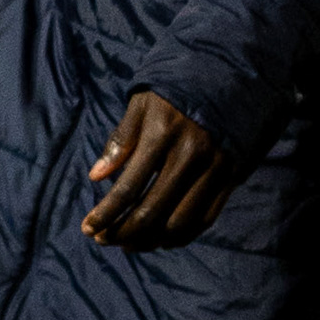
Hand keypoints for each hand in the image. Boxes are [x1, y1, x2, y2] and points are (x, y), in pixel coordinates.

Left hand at [81, 93, 229, 249]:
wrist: (231, 76)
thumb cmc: (176, 90)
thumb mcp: (143, 103)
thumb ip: (120, 140)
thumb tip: (96, 177)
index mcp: (162, 134)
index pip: (128, 187)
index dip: (105, 213)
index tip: (87, 228)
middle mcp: (190, 155)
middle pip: (152, 212)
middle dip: (122, 232)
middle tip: (104, 240)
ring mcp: (214, 169)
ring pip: (179, 223)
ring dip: (150, 241)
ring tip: (128, 243)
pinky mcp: (232, 178)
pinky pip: (204, 219)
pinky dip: (180, 236)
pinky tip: (160, 239)